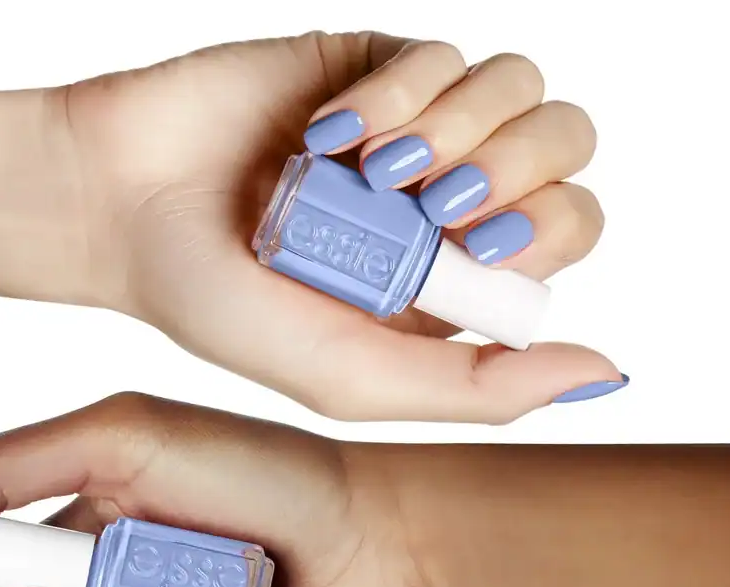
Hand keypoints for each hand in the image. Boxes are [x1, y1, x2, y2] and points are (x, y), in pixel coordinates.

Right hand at [51, 33, 624, 421]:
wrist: (123, 214)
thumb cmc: (226, 308)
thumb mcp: (355, 378)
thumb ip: (479, 389)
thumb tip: (606, 373)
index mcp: (452, 285)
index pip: (565, 234)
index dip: (546, 227)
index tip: (471, 246)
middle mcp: (444, 205)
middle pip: (566, 151)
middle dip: (517, 170)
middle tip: (436, 204)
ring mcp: (414, 130)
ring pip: (521, 88)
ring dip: (462, 127)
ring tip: (376, 170)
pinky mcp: (375, 67)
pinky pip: (446, 53)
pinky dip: (404, 93)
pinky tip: (337, 134)